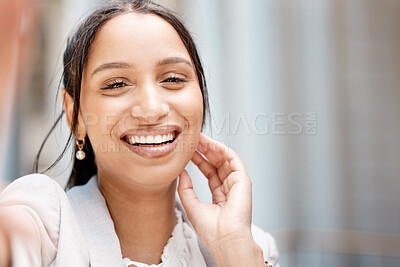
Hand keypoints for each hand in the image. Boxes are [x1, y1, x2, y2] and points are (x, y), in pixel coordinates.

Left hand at [178, 133, 263, 265]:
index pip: (209, 172)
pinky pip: (233, 159)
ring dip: (211, 147)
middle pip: (217, 163)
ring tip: (198, 138)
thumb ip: (186, 188)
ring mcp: (237, 183)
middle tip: (192, 140)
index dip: (199, 160)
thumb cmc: (211, 230)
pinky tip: (210, 144)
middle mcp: (229, 188)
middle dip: (204, 150)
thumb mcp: (192, 205)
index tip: (188, 151)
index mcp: (219, 196)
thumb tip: (182, 172)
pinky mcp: (243, 180)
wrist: (225, 238)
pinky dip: (222, 149)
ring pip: (224, 159)